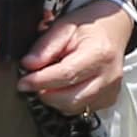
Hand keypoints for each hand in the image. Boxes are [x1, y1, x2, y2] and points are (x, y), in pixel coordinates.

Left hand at [20, 4, 133, 124]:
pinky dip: (67, 101)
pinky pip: (82, 109)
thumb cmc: (90, 27)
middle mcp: (108, 75)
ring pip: (74, 108)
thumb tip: (28, 65)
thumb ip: (45, 47)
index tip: (23, 82)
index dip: (40, 81)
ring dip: (55, 99)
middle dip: (46, 93)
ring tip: (49, 82)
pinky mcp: (108, 99)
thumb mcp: (64, 27)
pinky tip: (64, 87)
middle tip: (33, 82)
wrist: (113, 29)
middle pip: (70, 98)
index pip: (66, 75)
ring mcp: (110, 90)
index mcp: (98, 54)